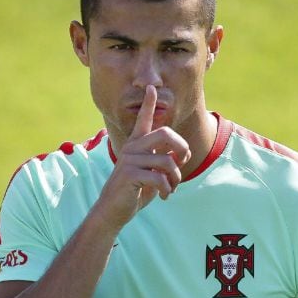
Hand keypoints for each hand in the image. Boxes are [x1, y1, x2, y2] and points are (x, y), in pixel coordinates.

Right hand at [92, 85, 190, 230]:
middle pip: (165, 133)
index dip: (148, 103)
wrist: (114, 210)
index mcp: (137, 144)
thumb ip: (165, 160)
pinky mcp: (130, 174)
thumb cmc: (136, 191)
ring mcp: (130, 160)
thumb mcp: (152, 173)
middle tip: (183, 161)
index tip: (151, 87)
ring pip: (167, 161)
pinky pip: (160, 177)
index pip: (143, 119)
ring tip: (172, 188)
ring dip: (176, 178)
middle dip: (181, 147)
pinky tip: (164, 195)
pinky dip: (167, 189)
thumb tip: (182, 154)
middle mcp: (132, 147)